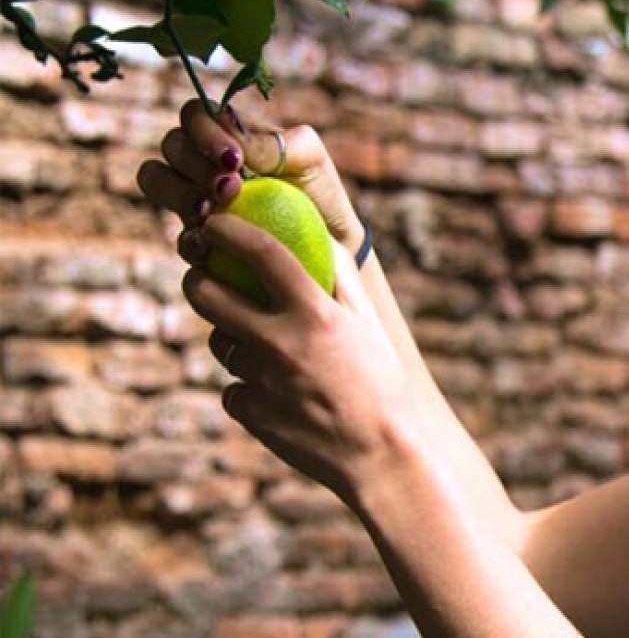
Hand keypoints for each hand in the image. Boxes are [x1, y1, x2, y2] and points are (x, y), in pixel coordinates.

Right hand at [137, 98, 365, 251]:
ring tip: (212, 212)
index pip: (195, 114)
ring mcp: (195, 200)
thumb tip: (236, 144)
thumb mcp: (311, 162)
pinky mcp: (199, 241)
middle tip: (230, 188)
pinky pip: (178, 235)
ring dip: (180, 193)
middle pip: (171, 145)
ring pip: (156, 179)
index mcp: (229, 134)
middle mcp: (204, 162)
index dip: (205, 132)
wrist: (331, 253)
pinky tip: (212, 245)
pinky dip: (191, 238)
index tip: (234, 159)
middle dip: (195, 164)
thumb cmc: (322, 198)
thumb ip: (276, 143)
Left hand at [178, 212, 438, 499]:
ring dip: (232, 338)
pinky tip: (279, 395)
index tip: (214, 223)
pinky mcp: (251, 414)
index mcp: (315, 313)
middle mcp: (281, 341)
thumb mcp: (370, 325)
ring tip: (264, 347)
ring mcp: (261, 380)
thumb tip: (322, 238)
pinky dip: (249, 388)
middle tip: (202, 277)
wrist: (381, 455)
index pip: (260, 251)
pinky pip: (234, 389)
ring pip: (221, 345)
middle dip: (195, 278)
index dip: (228, 230)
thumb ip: (342, 280)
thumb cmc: (382, 384)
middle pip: (206, 295)